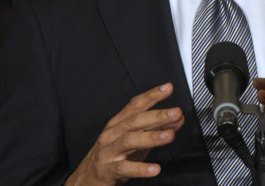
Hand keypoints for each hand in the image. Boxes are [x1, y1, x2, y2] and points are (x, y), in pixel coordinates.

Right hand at [66, 83, 183, 185]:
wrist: (87, 179)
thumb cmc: (113, 157)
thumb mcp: (135, 142)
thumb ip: (154, 130)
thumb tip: (177, 120)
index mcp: (118, 123)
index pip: (135, 105)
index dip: (151, 95)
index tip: (167, 88)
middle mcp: (112, 133)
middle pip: (134, 120)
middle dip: (156, 115)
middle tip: (176, 112)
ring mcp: (108, 151)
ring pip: (129, 140)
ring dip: (150, 137)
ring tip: (169, 135)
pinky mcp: (108, 170)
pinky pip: (124, 168)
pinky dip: (140, 168)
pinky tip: (155, 169)